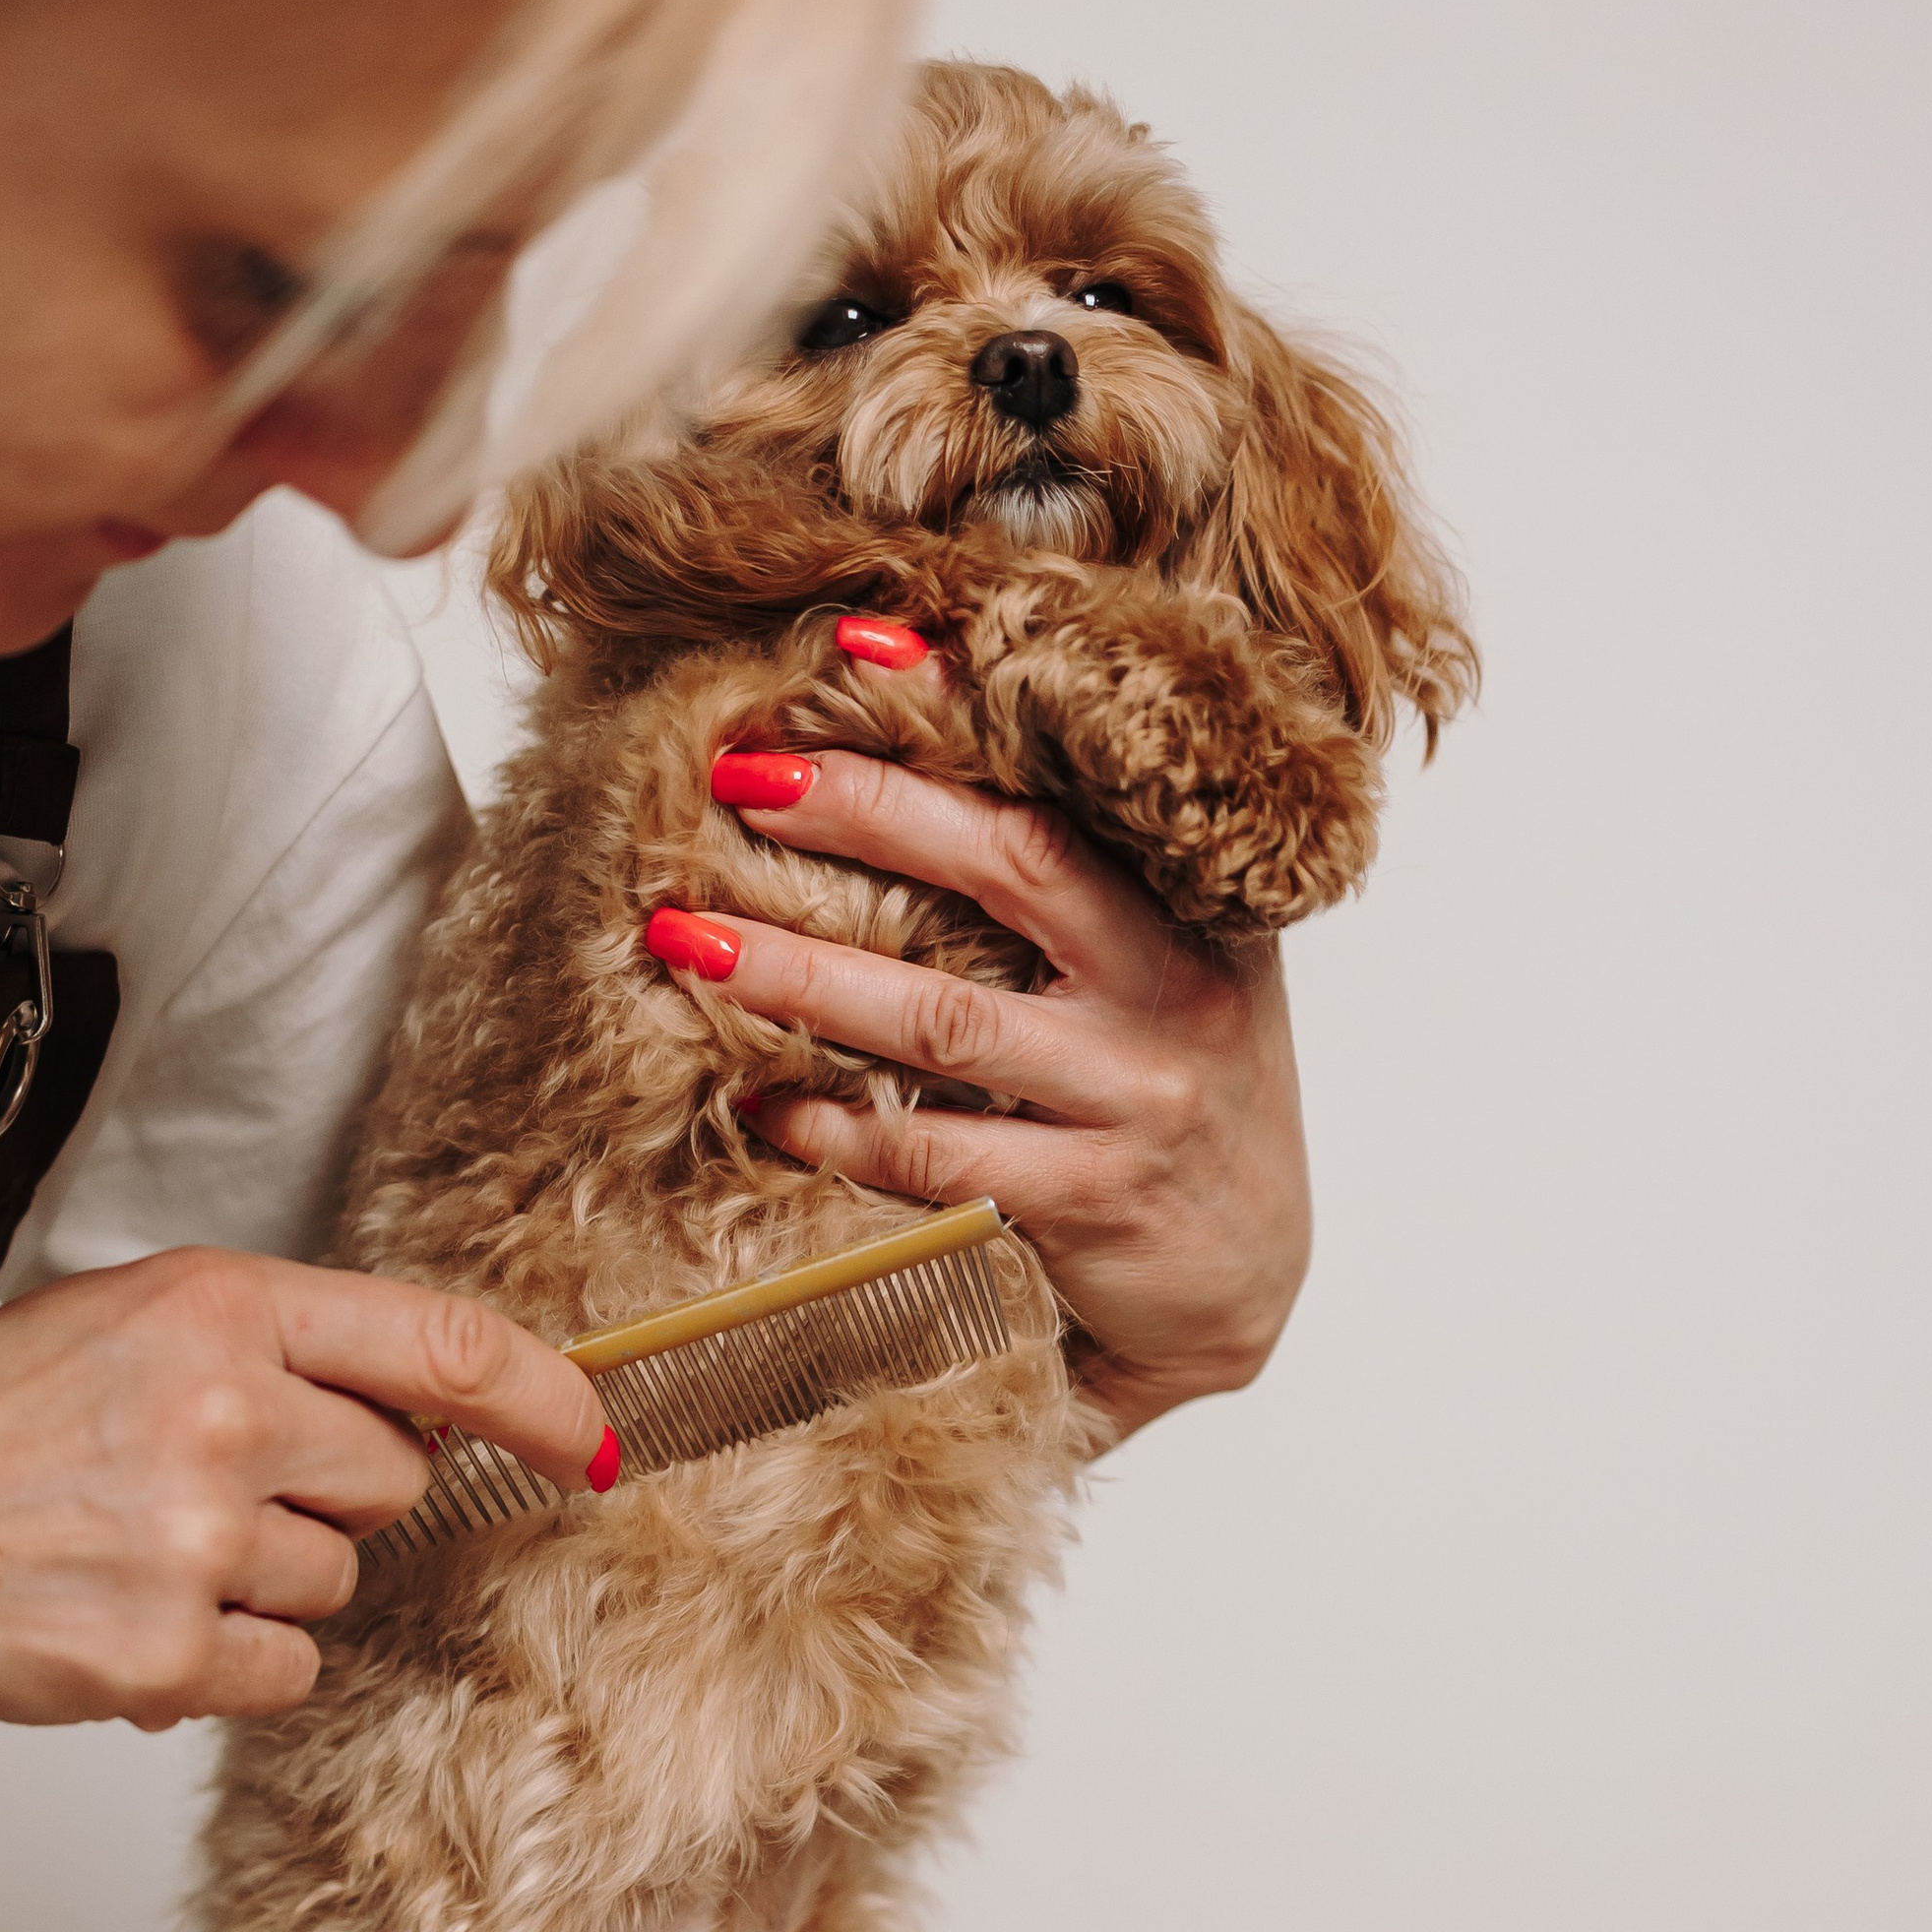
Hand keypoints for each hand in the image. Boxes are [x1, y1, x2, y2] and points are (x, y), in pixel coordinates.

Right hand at [0, 1249, 610, 1729]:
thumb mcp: (124, 1324)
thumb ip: (276, 1348)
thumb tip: (432, 1403)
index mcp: (217, 1308)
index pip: (446, 1347)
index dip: (547, 1400)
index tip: (594, 1441)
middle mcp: (225, 1413)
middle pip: (395, 1480)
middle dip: (331, 1496)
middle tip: (201, 1487)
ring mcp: (200, 1539)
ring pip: (336, 1582)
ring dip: (263, 1582)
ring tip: (138, 1548)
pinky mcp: (174, 1653)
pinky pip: (287, 1670)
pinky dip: (227, 1663)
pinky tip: (130, 1615)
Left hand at [674, 665, 1312, 1437]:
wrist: (1246, 1282)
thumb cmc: (1180, 1096)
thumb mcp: (1176, 966)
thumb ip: (1088, 877)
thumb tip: (933, 737)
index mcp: (1190, 908)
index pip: (1068, 784)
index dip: (963, 713)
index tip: (850, 650)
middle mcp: (1175, 988)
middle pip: (1010, 866)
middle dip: (862, 812)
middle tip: (735, 777)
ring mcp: (1135, 1098)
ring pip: (943, 1021)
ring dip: (800, 976)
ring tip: (685, 939)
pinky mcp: (1091, 1203)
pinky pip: (934, 1155)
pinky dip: (833, 1123)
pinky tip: (751, 1097)